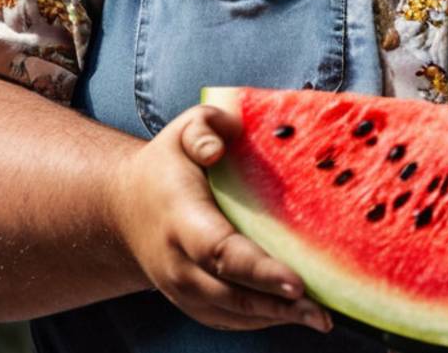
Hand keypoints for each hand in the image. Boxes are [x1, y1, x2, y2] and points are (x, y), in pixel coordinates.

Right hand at [106, 104, 333, 333]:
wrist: (124, 208)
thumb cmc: (166, 165)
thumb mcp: (181, 132)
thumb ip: (204, 127)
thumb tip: (217, 148)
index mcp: (180, 219)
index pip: (220, 251)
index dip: (259, 270)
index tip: (296, 281)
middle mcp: (177, 262)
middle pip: (231, 293)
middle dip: (278, 305)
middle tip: (322, 314)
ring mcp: (181, 289)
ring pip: (232, 314)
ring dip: (277, 318)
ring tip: (320, 318)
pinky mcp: (190, 302)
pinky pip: (228, 320)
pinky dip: (262, 320)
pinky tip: (295, 314)